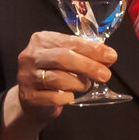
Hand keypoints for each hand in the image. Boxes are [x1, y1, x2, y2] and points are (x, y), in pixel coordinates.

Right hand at [0, 31, 117, 139]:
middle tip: (105, 75)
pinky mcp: (29, 96)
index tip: (111, 56)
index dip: (93, 49)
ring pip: (59, 79)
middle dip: (88, 66)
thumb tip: (109, 57)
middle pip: (63, 58)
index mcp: (41, 40)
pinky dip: (68, 98)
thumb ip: (85, 55)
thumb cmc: (52, 74)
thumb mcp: (67, 59)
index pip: (70, 41)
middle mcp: (30, 56)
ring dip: (79, 83)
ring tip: (86, 85)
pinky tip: (71, 97)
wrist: (32, 99)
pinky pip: (54, 98)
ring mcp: (27, 76)